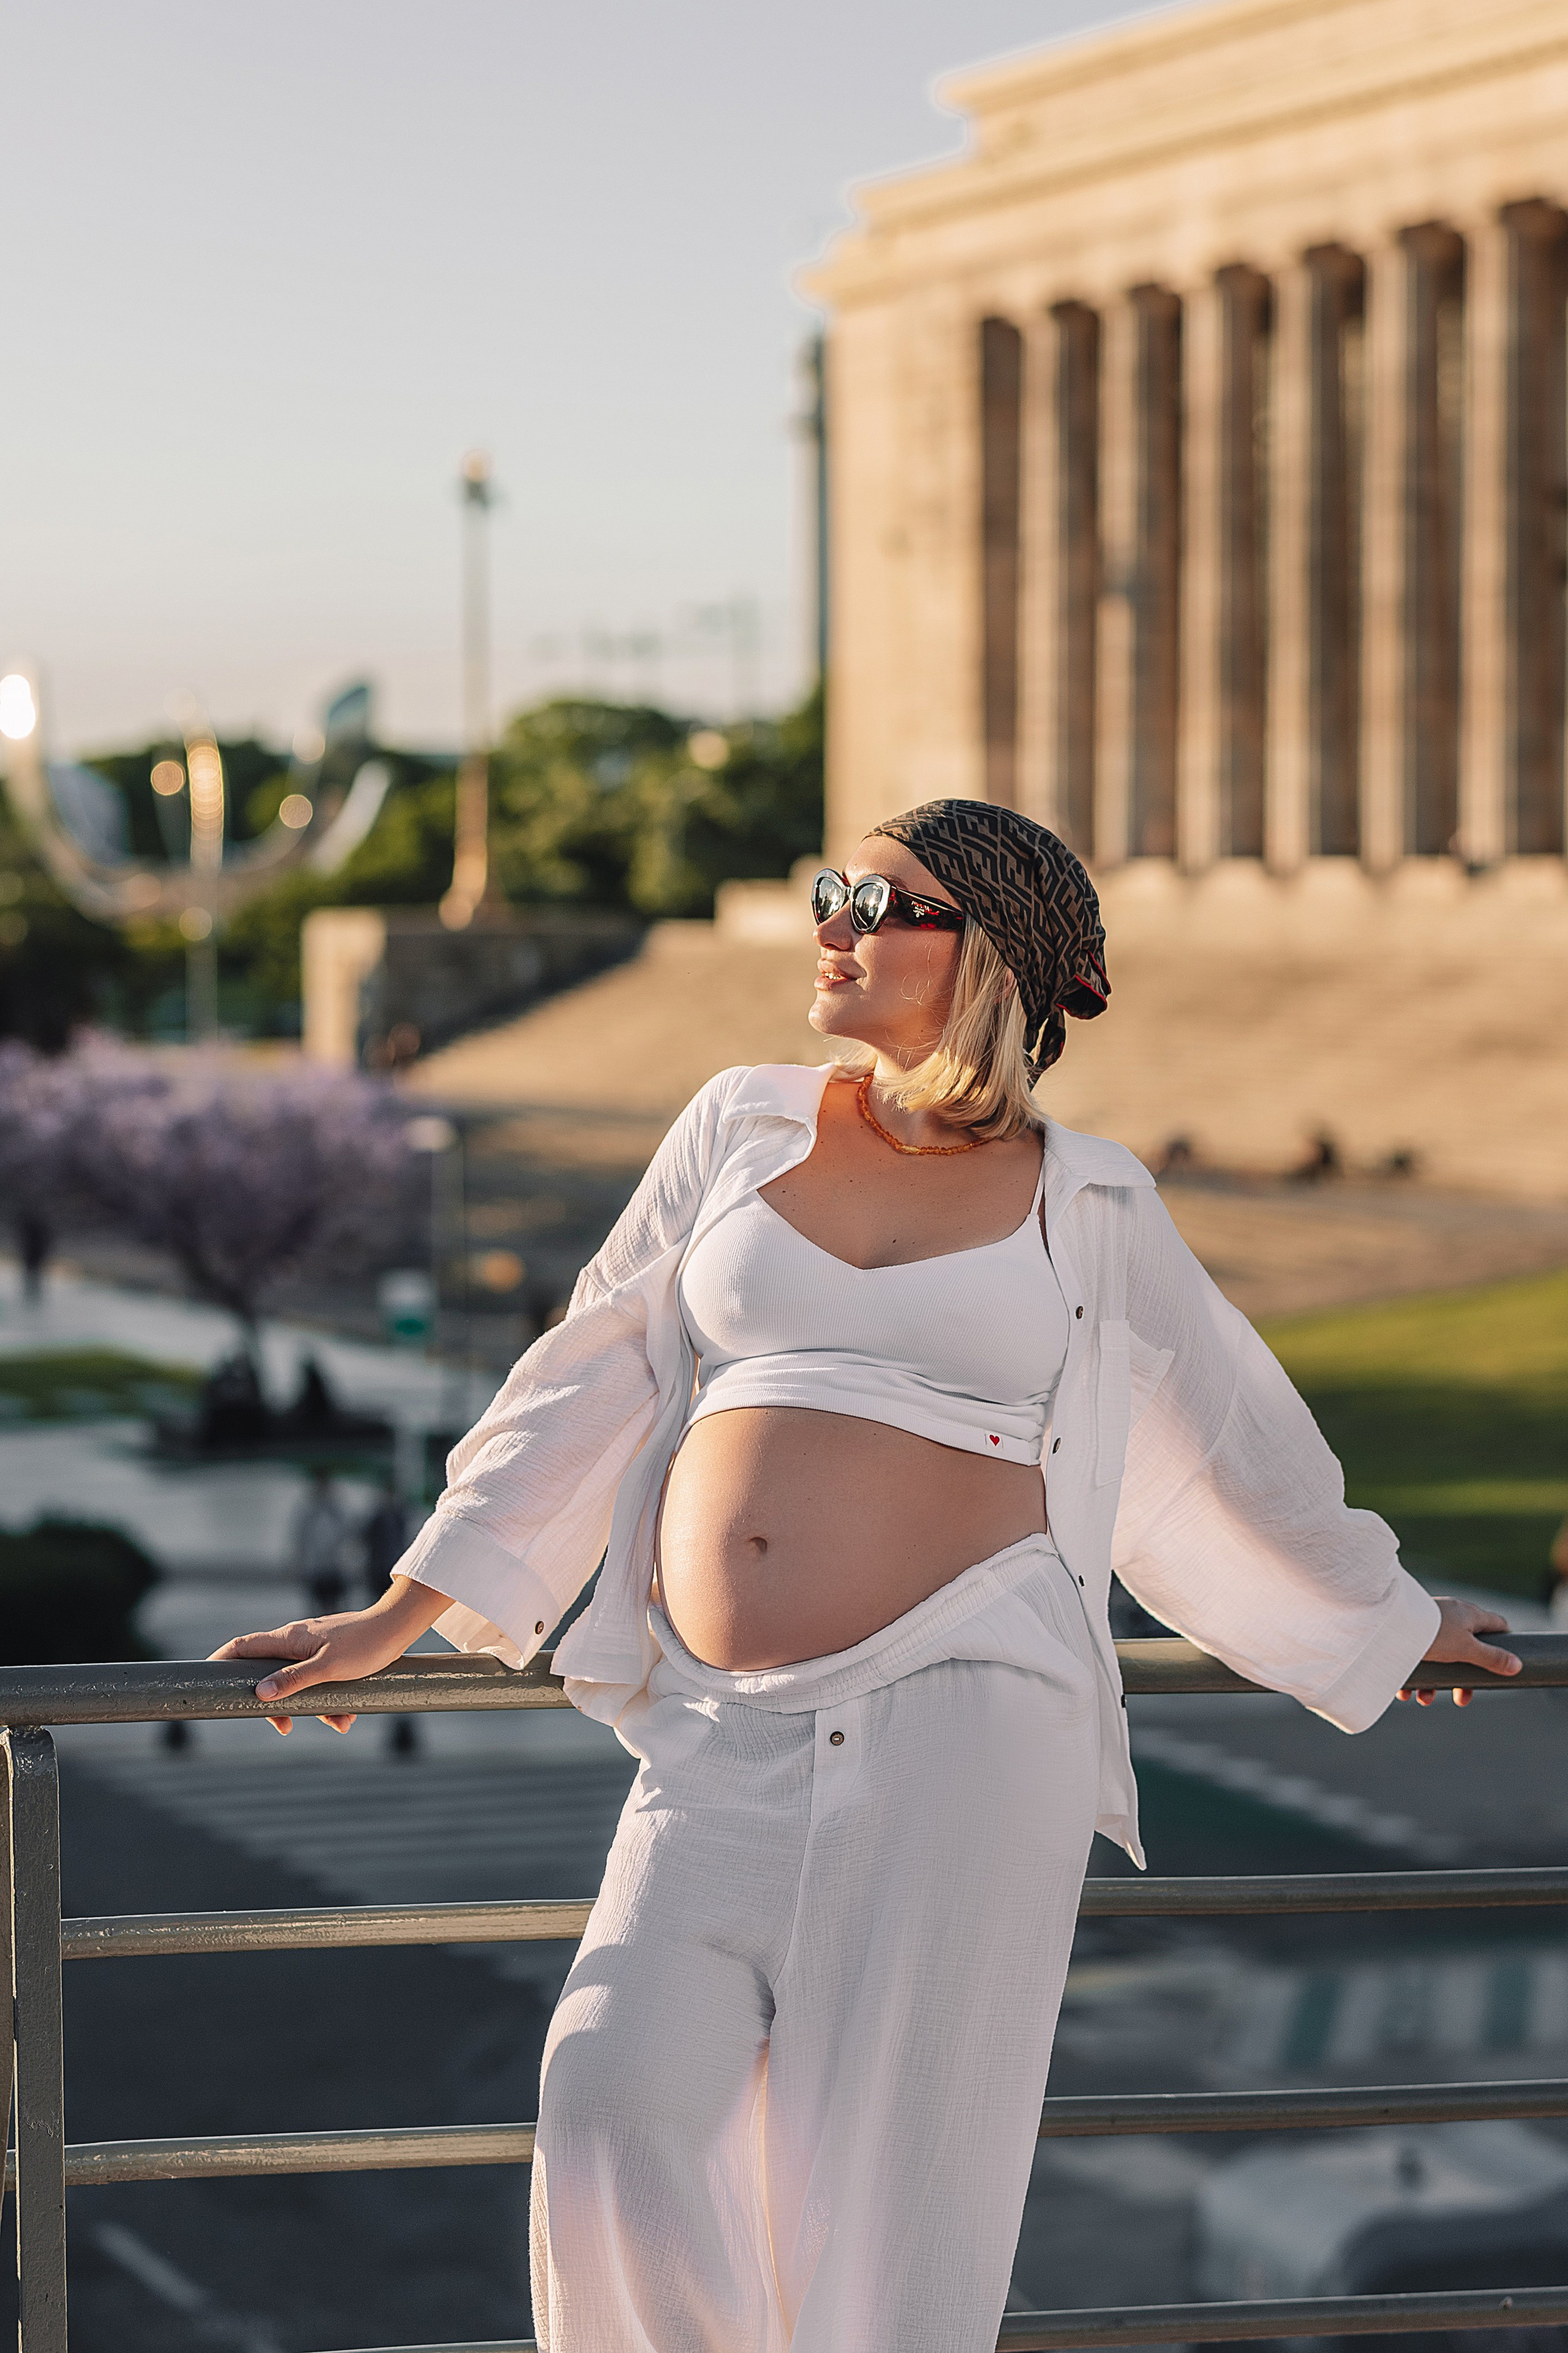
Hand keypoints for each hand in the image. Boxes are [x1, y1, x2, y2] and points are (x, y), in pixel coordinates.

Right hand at [209, 1579, 448, 1733]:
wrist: (398, 1628)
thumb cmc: (365, 1644)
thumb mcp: (328, 1668)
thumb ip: (294, 1680)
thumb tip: (260, 1694)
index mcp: (289, 1639)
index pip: (243, 1647)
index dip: (220, 1661)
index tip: (205, 1678)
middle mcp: (296, 1641)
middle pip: (267, 1674)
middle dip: (275, 1704)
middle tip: (283, 1727)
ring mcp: (312, 1648)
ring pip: (297, 1683)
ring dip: (312, 1708)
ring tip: (337, 1724)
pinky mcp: (330, 1656)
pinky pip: (319, 1684)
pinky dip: (330, 1703)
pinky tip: (348, 1718)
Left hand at [1397, 1597, 1519, 1709]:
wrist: (1385, 1621)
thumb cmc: (1431, 1632)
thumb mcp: (1466, 1649)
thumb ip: (1491, 1658)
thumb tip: (1517, 1665)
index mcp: (1469, 1615)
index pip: (1497, 1625)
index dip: (1504, 1644)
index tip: (1505, 1664)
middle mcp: (1450, 1617)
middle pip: (1467, 1651)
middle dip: (1462, 1678)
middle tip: (1460, 1698)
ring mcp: (1428, 1625)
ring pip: (1439, 1658)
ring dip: (1434, 1682)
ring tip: (1423, 1698)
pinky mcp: (1408, 1632)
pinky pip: (1415, 1657)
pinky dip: (1413, 1675)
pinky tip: (1404, 1690)